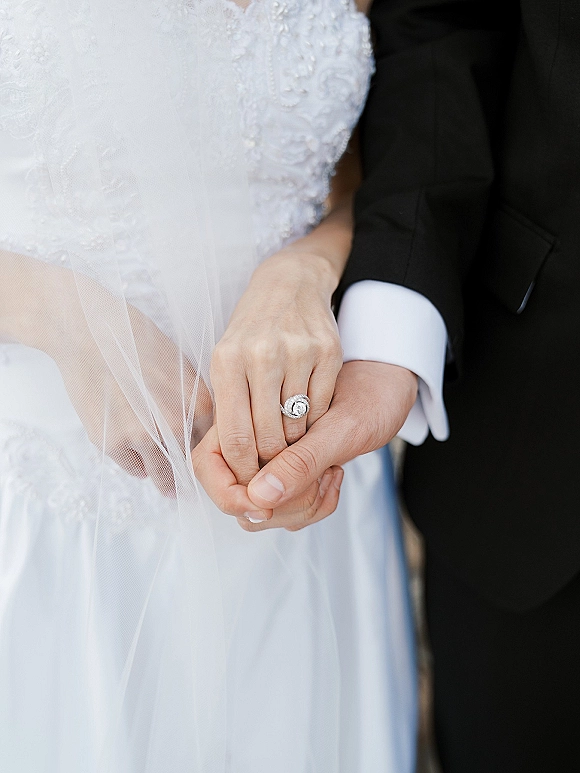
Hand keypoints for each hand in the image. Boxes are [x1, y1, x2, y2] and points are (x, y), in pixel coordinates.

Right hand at [18, 259, 211, 496]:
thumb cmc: (135, 341)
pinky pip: (133, 467)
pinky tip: (135, 453)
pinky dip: (136, 463)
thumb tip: (200, 433)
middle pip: (189, 464)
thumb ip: (194, 401)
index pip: (211, 442)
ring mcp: (142, 436)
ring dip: (161, 472)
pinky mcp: (112, 443)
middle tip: (183, 479)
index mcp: (198, 403)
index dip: (204, 450)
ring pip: (161, 474)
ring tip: (161, 472)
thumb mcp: (180, 365)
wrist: (88, 332)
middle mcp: (174, 424)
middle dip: (186, 469)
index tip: (200, 457)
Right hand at [193, 360, 417, 529]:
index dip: (231, 493)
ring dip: (302, 505)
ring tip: (334, 472)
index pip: (207, 464)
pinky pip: (286, 503)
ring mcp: (268, 450)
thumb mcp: (344, 427)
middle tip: (325, 477)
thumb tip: (259, 496)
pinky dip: (313, 503)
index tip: (269, 505)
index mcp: (247, 404)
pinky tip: (335, 477)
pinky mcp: (289, 464)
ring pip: (263, 504)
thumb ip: (301, 460)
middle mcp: (250, 430)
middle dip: (281, 502)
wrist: (390, 383)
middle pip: (236, 493)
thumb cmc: (373, 394)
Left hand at [210, 249, 342, 485]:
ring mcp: (297, 351)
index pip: (235, 436)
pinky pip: (321, 407)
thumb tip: (231, 462)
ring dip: (292, 441)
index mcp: (227, 361)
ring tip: (287, 436)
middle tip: (272, 466)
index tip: (249, 480)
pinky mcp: (328, 351)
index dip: (243, 469)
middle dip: (270, 461)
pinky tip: (305, 413)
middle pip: (268, 437)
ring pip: (297, 426)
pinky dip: (313, 421)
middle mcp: (261, 355)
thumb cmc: (251, 332)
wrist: (288, 285)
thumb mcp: (227, 361)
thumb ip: (227, 407)